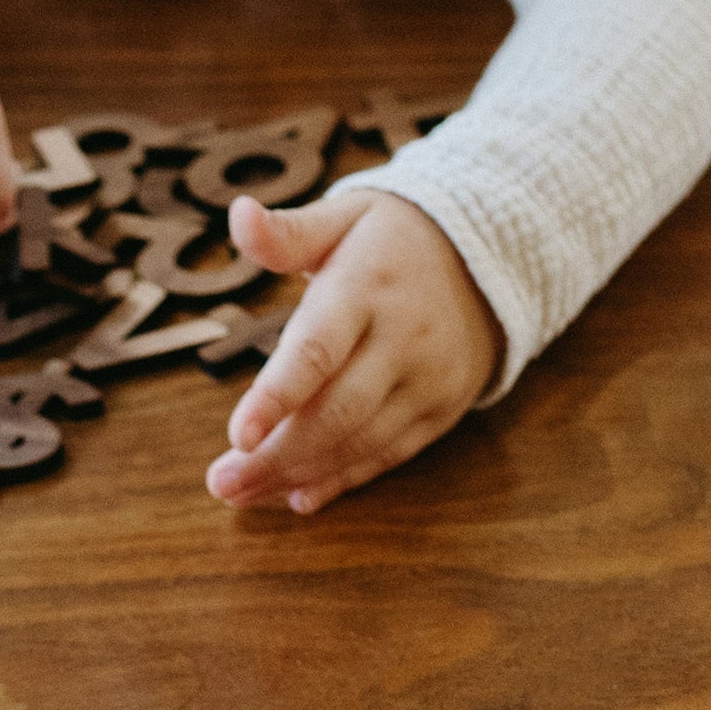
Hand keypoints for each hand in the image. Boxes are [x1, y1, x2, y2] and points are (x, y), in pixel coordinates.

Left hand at [208, 189, 502, 513]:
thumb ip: (288, 232)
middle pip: (336, 412)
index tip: (237, 435)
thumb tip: (239, 213)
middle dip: (275, 455)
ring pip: (359, 442)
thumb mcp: (343, 217)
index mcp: (367, 287)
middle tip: (221, 483)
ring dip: (297, 474)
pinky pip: (388, 455)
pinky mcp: (440, 410)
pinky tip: (297, 497)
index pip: (318, 350)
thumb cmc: (390, 240)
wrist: (489, 256)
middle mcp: (402, 339)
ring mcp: (427, 380)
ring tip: (242, 493)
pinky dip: (342, 480)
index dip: (278, 396)